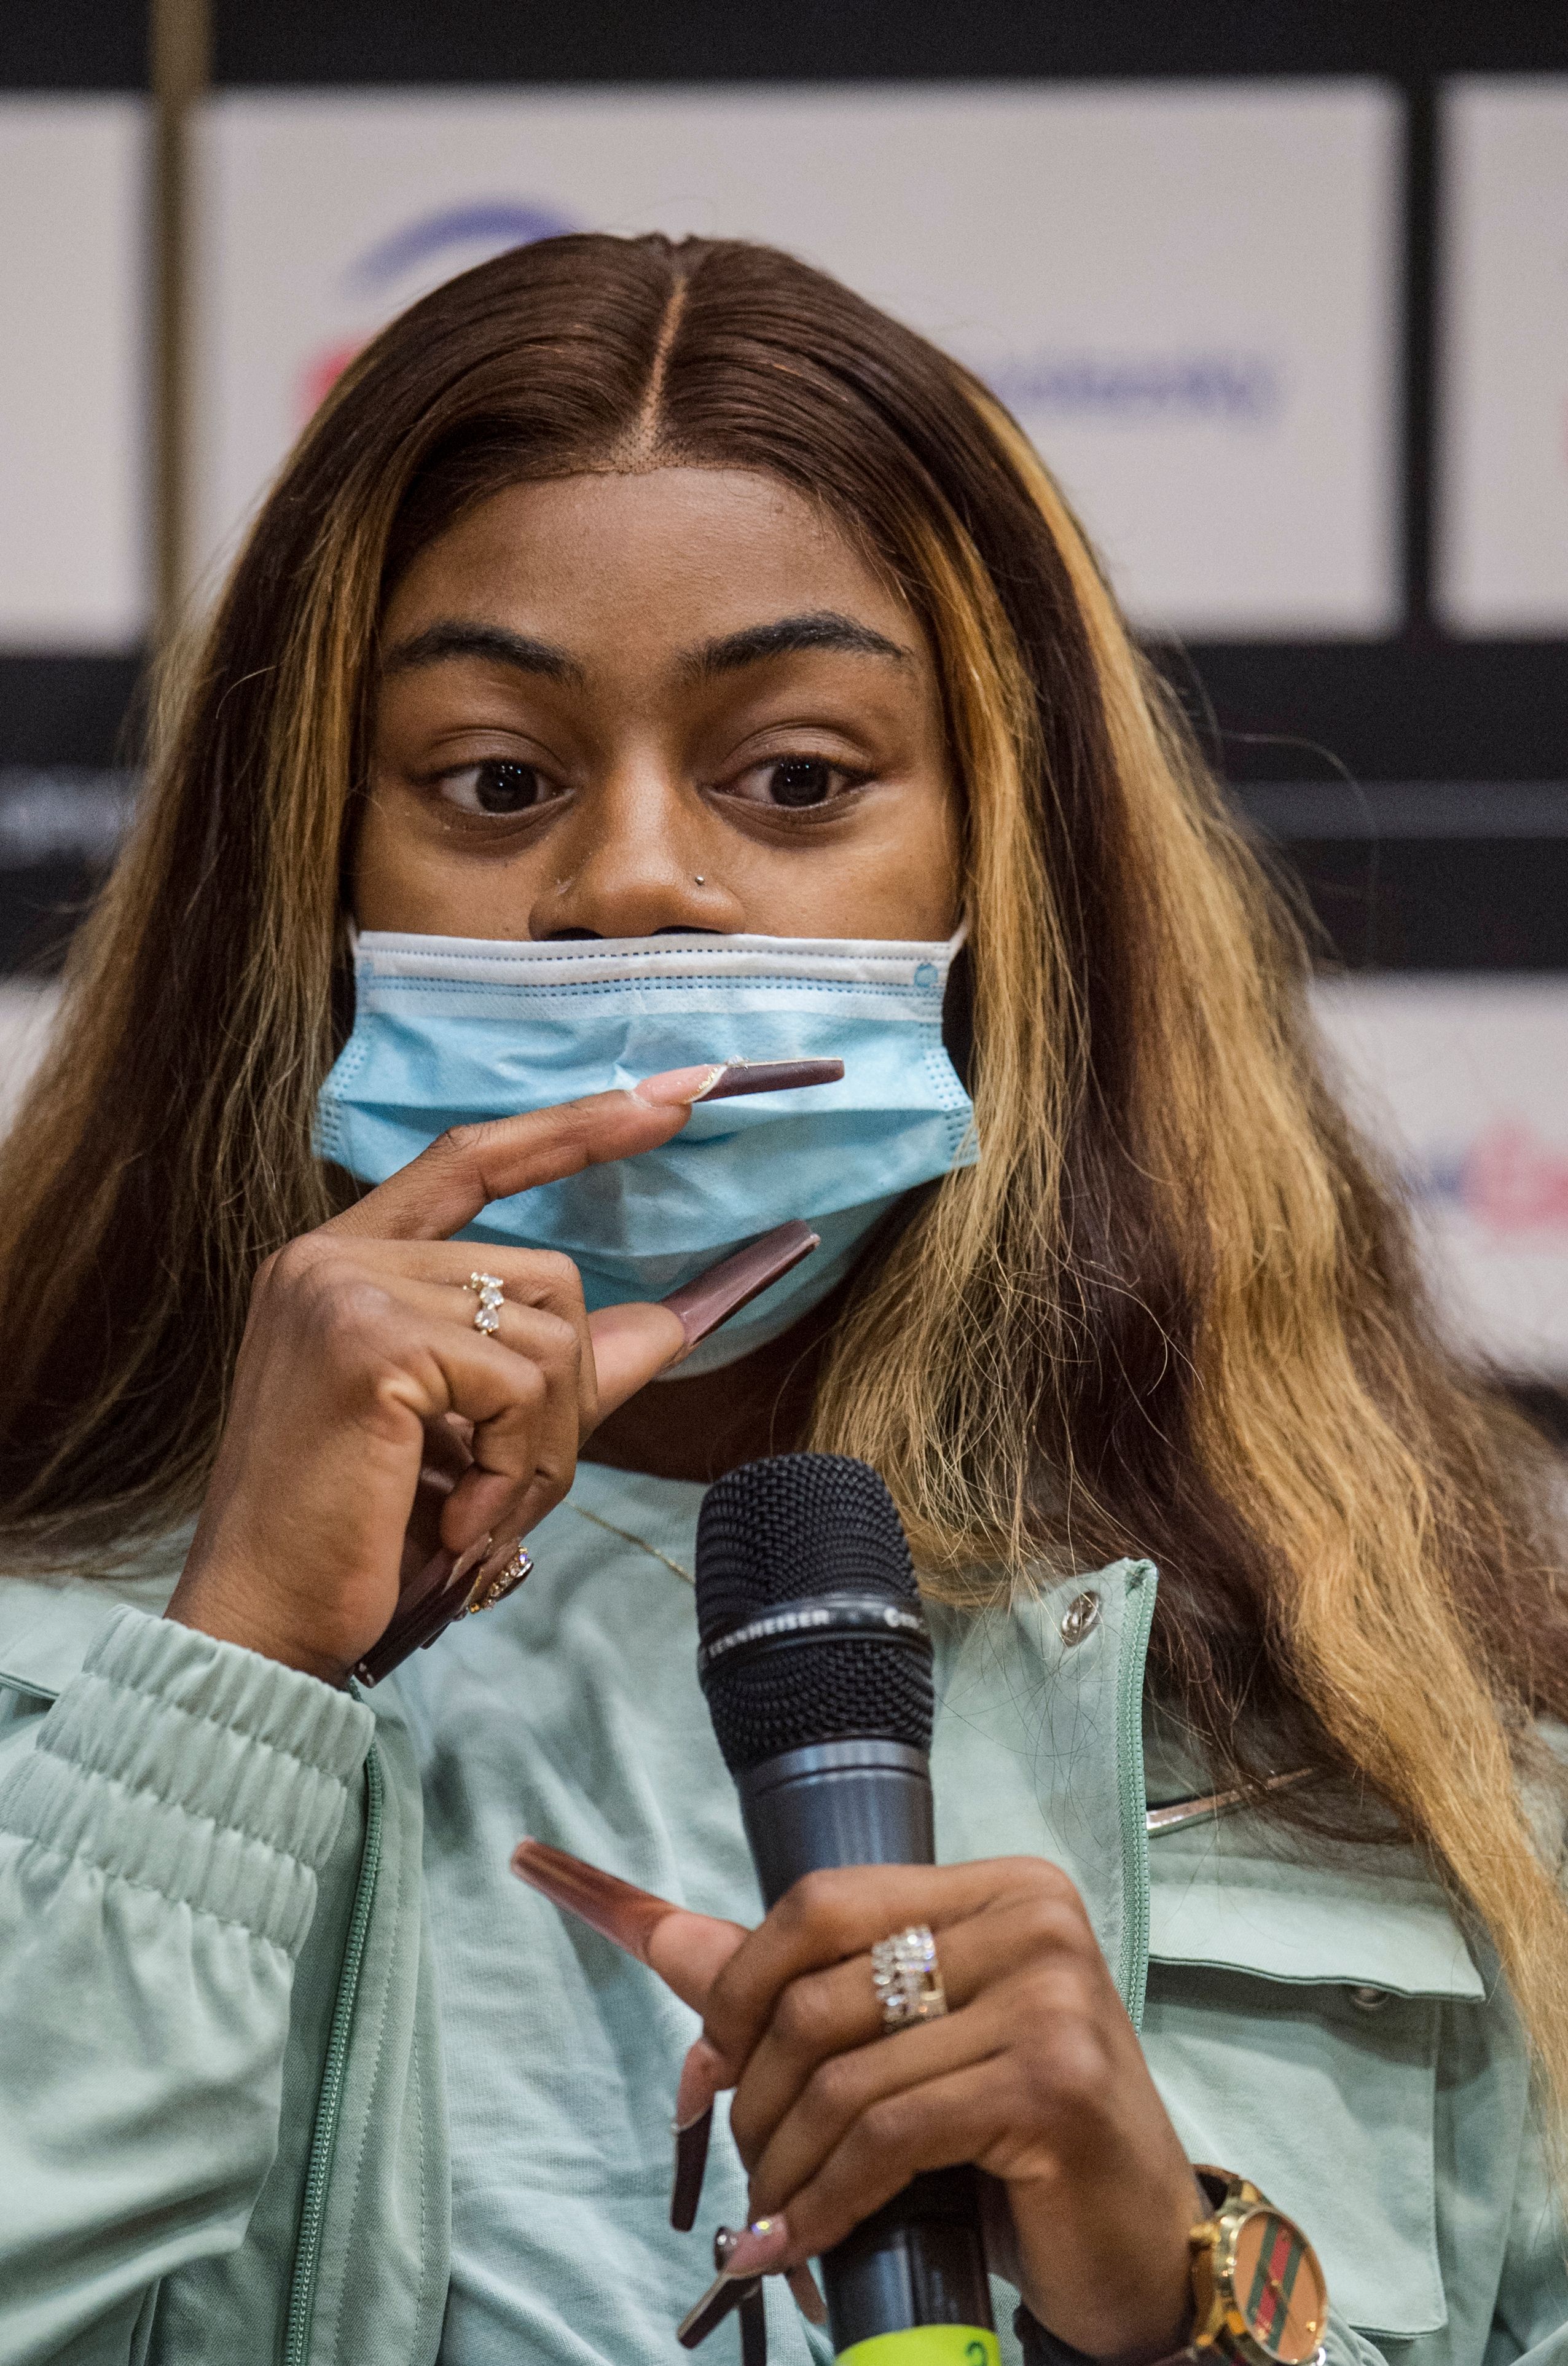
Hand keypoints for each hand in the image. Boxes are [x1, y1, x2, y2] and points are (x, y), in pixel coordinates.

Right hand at [166, 1076, 707, 1681]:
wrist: (267, 1628)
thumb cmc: (360, 1541)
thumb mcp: (477, 1437)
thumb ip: (564, 1370)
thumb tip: (675, 1321)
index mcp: (346, 1262)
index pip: (474, 1159)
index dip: (576, 1127)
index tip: (676, 1096)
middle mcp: (332, 1256)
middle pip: (545, 1274)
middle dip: (567, 1395)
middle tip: (510, 1487)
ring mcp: (344, 1288)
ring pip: (548, 1331)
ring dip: (545, 1444)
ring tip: (479, 1509)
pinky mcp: (369, 1340)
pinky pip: (522, 1383)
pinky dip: (517, 1466)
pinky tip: (462, 1518)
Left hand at [524, 1849, 1200, 2361]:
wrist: (1136, 2249)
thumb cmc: (1017, 2143)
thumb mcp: (907, 2048)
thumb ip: (789, 1986)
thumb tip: (655, 1935)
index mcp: (998, 1889)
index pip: (820, 1903)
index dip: (739, 1985)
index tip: (704, 2068)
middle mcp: (1032, 1922)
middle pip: (818, 1992)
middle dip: (751, 2097)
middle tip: (745, 2170)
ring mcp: (1050, 1999)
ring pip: (841, 2077)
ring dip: (781, 2166)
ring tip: (768, 2219)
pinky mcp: (1051, 2087)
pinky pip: (885, 2138)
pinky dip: (821, 2202)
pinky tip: (794, 2246)